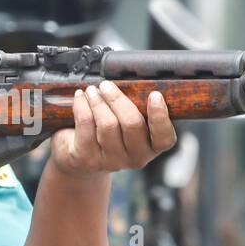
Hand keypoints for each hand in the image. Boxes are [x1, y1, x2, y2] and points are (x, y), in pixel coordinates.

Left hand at [49, 82, 176, 176]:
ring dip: (98, 102)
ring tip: (92, 90)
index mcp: (151, 147)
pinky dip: (82, 106)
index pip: (164, 138)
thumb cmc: (110, 132)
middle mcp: (136, 158)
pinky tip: (80, 97)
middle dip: (118, 99)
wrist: (81, 158)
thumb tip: (132, 84)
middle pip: (132, 124)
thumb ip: (136, 107)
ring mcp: (112, 162)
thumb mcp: (127, 121)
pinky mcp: (89, 160)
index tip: (154, 94)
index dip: (160, 116)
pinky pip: (86, 126)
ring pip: (107, 125)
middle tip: (106, 85)